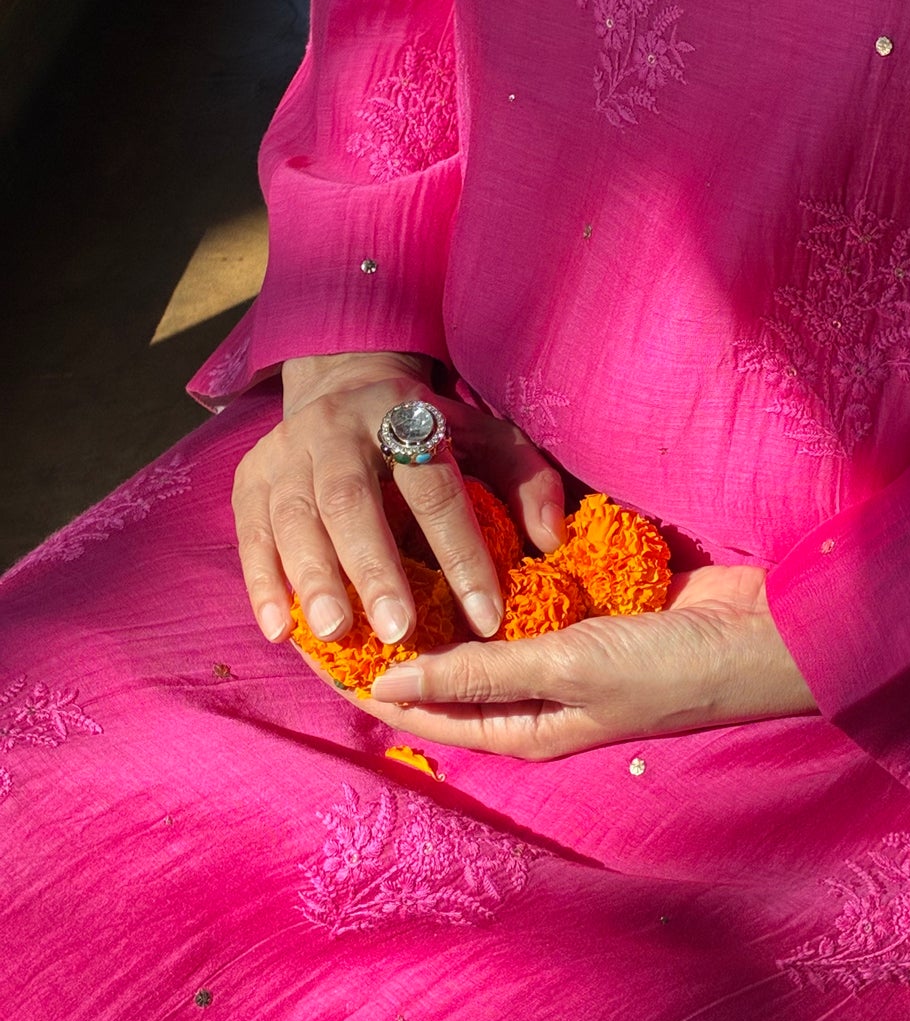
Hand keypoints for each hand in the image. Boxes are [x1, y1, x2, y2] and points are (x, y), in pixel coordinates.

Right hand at [232, 350, 565, 647]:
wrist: (343, 387)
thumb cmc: (430, 434)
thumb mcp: (488, 439)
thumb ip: (528, 483)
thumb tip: (550, 540)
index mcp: (404, 414)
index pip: (435, 488)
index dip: (462, 553)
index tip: (487, 619)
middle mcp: (337, 428)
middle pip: (350, 499)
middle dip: (374, 567)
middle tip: (398, 630)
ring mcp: (285, 451)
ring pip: (293, 516)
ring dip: (312, 578)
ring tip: (336, 634)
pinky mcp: (248, 479)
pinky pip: (250, 533)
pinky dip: (261, 583)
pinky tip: (280, 631)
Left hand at [292, 561, 819, 757]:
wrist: (763, 633)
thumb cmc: (666, 667)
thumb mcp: (567, 670)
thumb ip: (482, 672)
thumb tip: (390, 685)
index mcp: (529, 728)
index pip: (429, 711)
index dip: (375, 684)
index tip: (320, 649)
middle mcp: (541, 692)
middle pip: (455, 667)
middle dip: (405, 634)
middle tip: (352, 584)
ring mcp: (569, 647)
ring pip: (490, 624)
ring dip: (450, 596)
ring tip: (395, 550)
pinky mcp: (595, 606)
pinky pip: (533, 591)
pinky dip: (503, 569)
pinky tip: (470, 532)